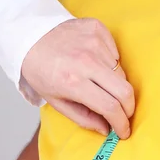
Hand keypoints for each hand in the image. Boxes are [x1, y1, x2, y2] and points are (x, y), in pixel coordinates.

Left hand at [21, 18, 134, 137]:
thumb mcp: (57, 102)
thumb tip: (106, 129)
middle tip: (124, 115)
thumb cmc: (41, 73)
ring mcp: (94, 42)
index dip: (121, 123)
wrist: (30, 37)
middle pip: (124, 90)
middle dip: (129, 108)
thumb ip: (83, 118)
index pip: (109, 107)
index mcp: (73, 82)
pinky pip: (116, 53)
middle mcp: (86, 61)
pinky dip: (110, 64)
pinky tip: (95, 64)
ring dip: (115, 85)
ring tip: (99, 84)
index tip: (124, 131)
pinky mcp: (98, 28)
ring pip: (121, 72)